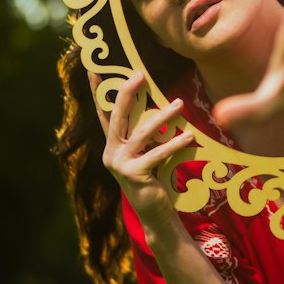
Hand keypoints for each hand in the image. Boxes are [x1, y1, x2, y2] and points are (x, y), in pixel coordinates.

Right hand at [91, 70, 195, 227]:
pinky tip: (189, 136)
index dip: (99, 93)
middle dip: (126, 92)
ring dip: (163, 116)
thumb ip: (148, 136)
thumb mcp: (148, 153)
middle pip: (118, 116)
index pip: (104, 114)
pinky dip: (175, 144)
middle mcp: (112, 152)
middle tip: (139, 74)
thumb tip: (163, 108)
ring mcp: (120, 163)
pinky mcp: (134, 174)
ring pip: (143, 133)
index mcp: (113, 146)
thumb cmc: (154, 180)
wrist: (154, 212)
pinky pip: (158, 153)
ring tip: (180, 104)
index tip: (94, 70)